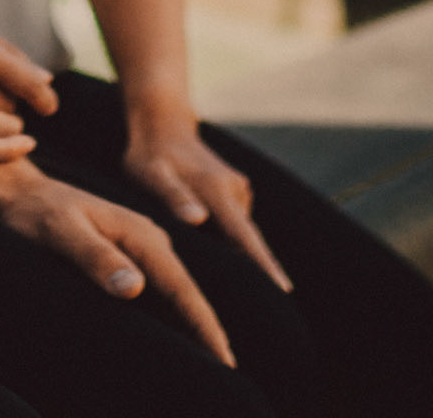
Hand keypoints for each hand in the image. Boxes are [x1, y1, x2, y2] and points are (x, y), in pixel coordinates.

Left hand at [0, 157, 234, 366]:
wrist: (17, 192)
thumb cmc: (34, 214)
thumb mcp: (60, 232)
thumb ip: (95, 257)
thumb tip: (136, 288)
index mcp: (140, 233)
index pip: (181, 287)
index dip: (204, 325)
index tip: (225, 359)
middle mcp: (148, 239)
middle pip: (186, 291)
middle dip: (208, 329)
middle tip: (231, 372)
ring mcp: (139, 246)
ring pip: (175, 291)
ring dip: (192, 323)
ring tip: (211, 361)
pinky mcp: (126, 255)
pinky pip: (158, 289)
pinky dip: (172, 314)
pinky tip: (176, 335)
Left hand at [124, 96, 291, 291]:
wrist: (162, 123)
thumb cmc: (150, 154)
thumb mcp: (150, 174)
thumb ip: (173, 197)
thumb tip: (198, 220)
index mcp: (216, 189)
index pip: (244, 235)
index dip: (262, 264)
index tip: (282, 291)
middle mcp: (234, 189)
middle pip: (251, 239)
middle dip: (262, 272)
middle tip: (270, 309)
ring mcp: (237, 188)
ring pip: (239, 233)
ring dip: (237, 256)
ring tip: (230, 287)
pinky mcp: (233, 191)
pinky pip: (233, 224)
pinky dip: (227, 240)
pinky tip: (213, 252)